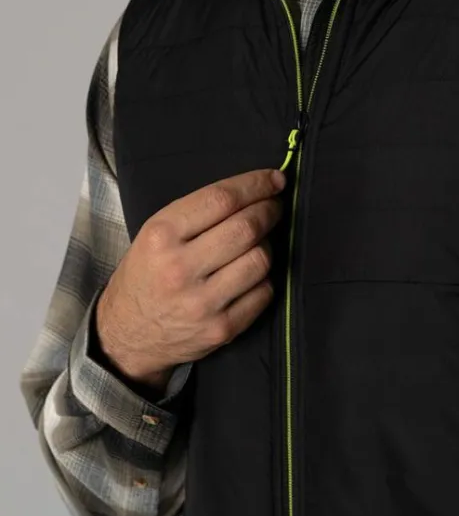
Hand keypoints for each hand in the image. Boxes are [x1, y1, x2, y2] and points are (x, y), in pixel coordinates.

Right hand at [95, 168, 286, 392]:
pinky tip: (251, 275)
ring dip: (267, 245)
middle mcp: (180, 269)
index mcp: (162, 236)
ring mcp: (202, 303)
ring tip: (257, 243)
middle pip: (247, 227)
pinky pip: (264, 292)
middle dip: (270, 210)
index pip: (222, 199)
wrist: (125, 336)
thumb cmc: (147, 274)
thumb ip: (200, 211)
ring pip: (261, 259)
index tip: (276, 179)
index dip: (257, 184)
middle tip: (274, 207)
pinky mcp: (221, 329)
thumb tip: (257, 190)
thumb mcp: (155, 233)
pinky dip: (264, 279)